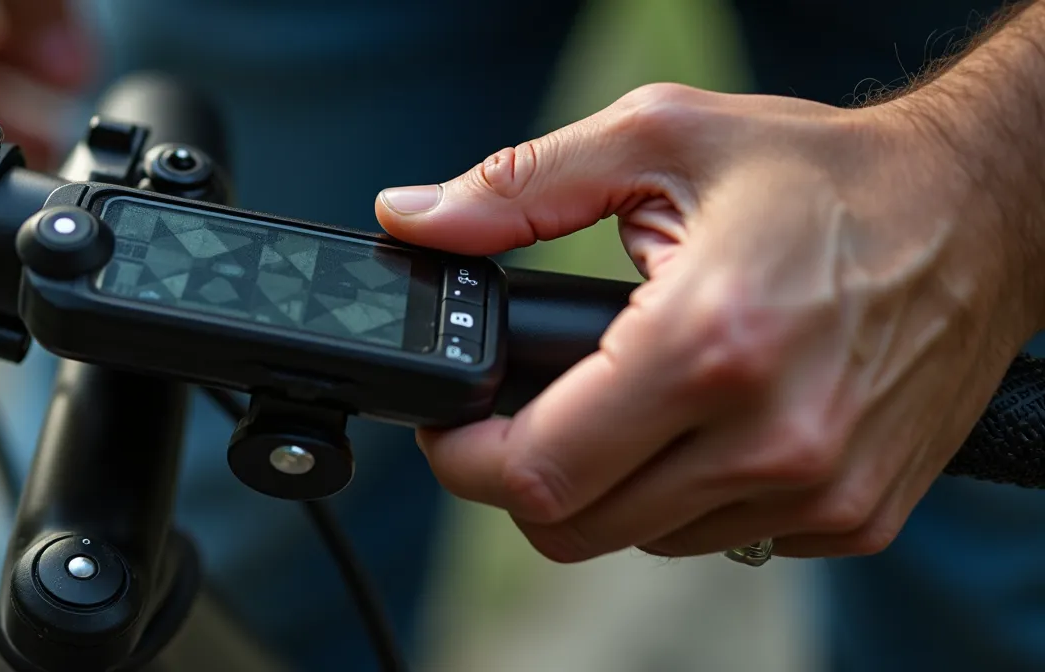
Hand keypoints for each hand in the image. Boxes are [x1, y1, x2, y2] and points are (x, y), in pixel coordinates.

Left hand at [375, 83, 1040, 561]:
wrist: (981, 212)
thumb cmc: (823, 173)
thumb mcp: (660, 139)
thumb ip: (519, 187)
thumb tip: (413, 216)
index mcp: (708, 344)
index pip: (538, 471)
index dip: (467, 458)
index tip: (455, 426)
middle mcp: (769, 439)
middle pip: (575, 528)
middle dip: (526, 475)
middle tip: (528, 412)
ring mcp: (818, 491)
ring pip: (643, 540)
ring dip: (610, 485)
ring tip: (630, 399)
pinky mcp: (854, 516)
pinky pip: (720, 540)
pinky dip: (685, 495)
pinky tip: (705, 422)